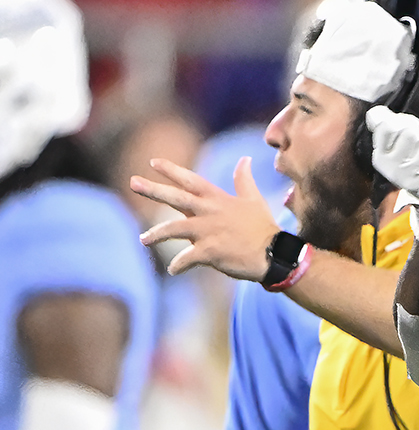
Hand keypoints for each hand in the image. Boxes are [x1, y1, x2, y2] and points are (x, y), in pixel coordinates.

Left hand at [129, 158, 279, 279]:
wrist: (274, 254)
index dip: (172, 171)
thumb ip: (244, 180)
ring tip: (143, 239)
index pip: (191, 180)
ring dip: (155, 234)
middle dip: (153, 189)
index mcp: (218, 199)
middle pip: (176, 198)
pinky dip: (177, 266)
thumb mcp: (254, 199)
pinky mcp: (209, 252)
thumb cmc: (263, 227)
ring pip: (173, 229)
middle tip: (133, 182)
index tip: (153, 162)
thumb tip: (245, 159)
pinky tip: (173, 270)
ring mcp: (208, 232)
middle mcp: (209, 212)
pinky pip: (186, 259)